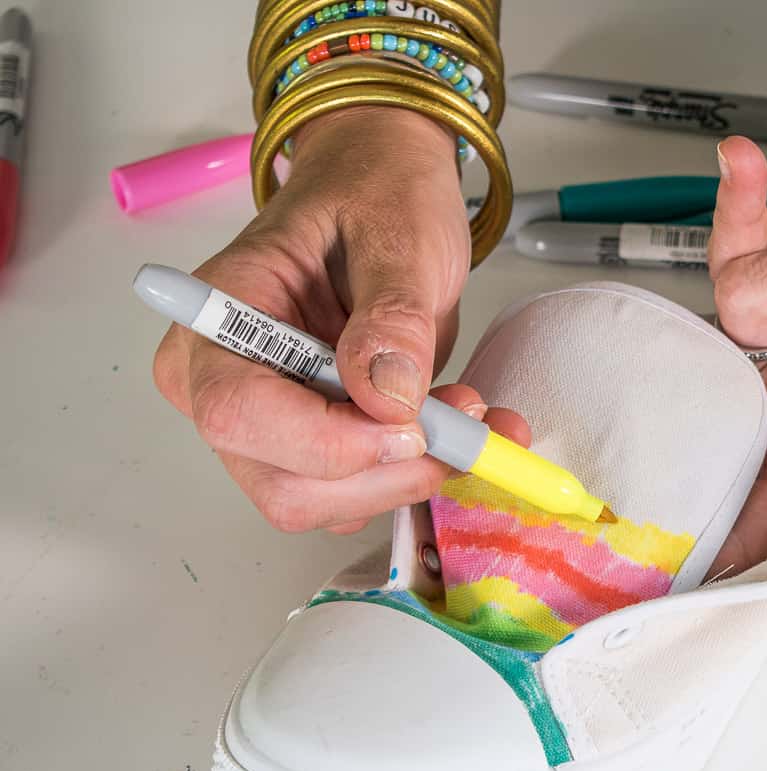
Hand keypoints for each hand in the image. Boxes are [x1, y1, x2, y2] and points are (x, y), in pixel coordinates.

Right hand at [150, 107, 529, 534]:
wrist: (385, 192)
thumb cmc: (375, 195)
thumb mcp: (396, 236)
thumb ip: (393, 316)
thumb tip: (388, 397)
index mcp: (215, 322)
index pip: (241, 415)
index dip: (332, 441)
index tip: (415, 422)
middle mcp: (220, 386)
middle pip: (286, 484)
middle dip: (387, 470)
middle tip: (467, 419)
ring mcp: (266, 426)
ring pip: (328, 504)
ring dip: (413, 475)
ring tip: (474, 414)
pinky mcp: (316, 446)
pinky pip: (363, 491)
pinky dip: (421, 473)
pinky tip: (463, 428)